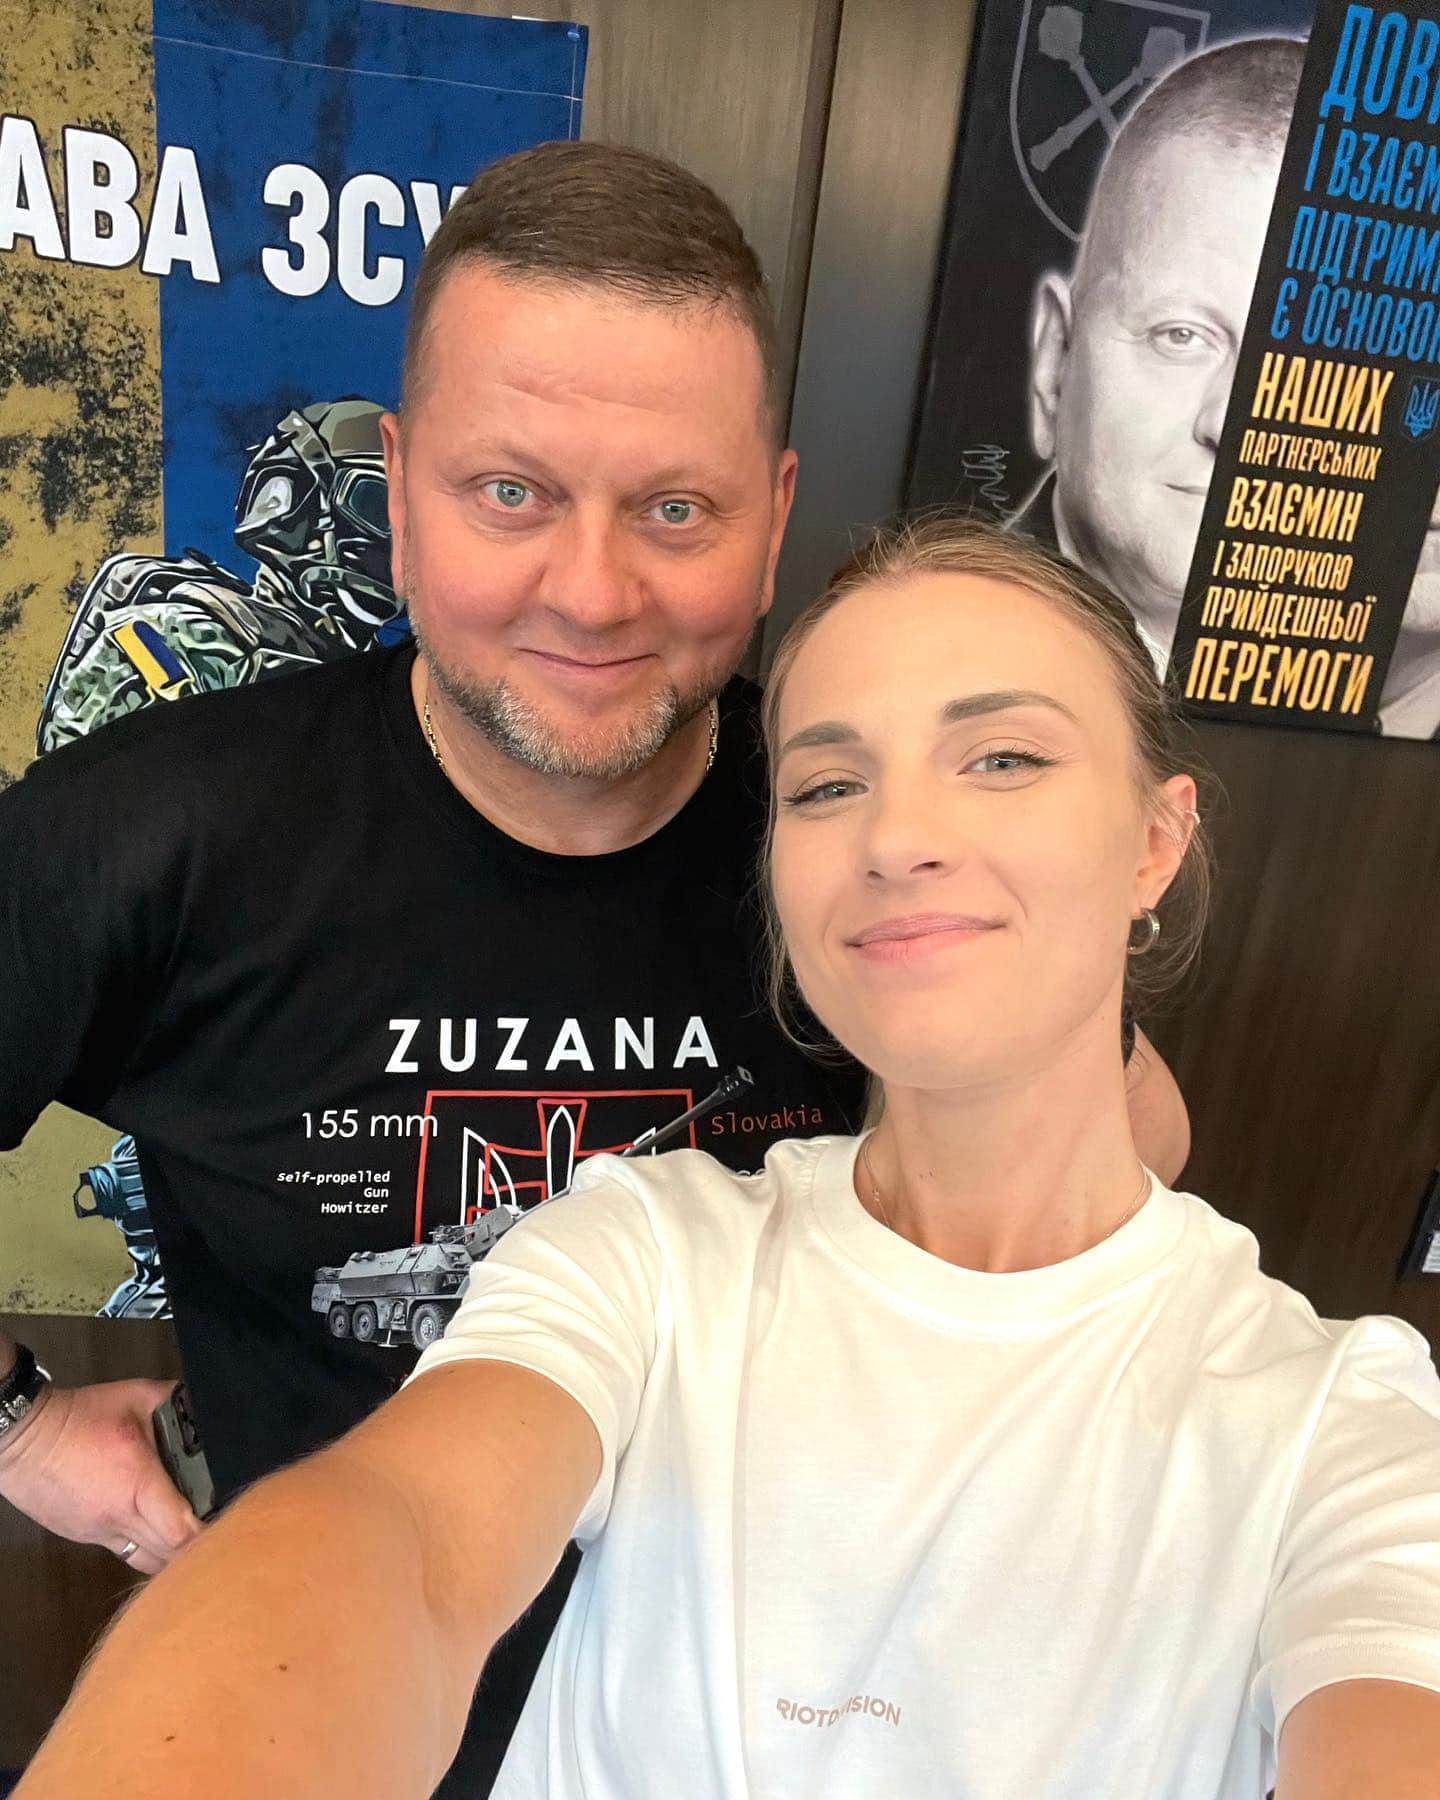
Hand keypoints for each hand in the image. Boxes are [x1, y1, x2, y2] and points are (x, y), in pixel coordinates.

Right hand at [0, 1379, 202, 1573]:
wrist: (22, 1437)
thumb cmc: (82, 1415)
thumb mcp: (136, 1395)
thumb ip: (177, 1401)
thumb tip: (204, 1408)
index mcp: (137, 1483)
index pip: (180, 1532)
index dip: (208, 1536)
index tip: (228, 1526)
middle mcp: (119, 1517)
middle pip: (168, 1558)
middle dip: (196, 1551)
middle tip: (218, 1533)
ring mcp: (98, 1534)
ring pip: (145, 1563)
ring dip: (170, 1557)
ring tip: (188, 1538)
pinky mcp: (83, 1537)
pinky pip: (123, 1552)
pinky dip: (144, 1547)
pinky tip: (155, 1530)